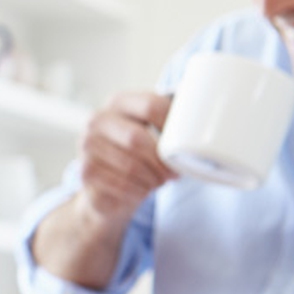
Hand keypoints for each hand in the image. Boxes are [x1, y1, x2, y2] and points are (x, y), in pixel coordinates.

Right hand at [74, 90, 175, 224]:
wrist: (107, 186)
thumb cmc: (139, 156)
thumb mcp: (153, 133)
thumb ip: (172, 120)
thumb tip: (209, 112)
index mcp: (118, 102)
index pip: (150, 105)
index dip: (172, 124)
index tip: (185, 143)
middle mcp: (97, 120)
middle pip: (138, 139)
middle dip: (160, 161)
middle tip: (173, 174)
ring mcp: (86, 145)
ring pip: (129, 165)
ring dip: (151, 179)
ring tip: (158, 182)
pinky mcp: (84, 171)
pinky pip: (119, 184)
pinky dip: (137, 191)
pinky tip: (142, 189)